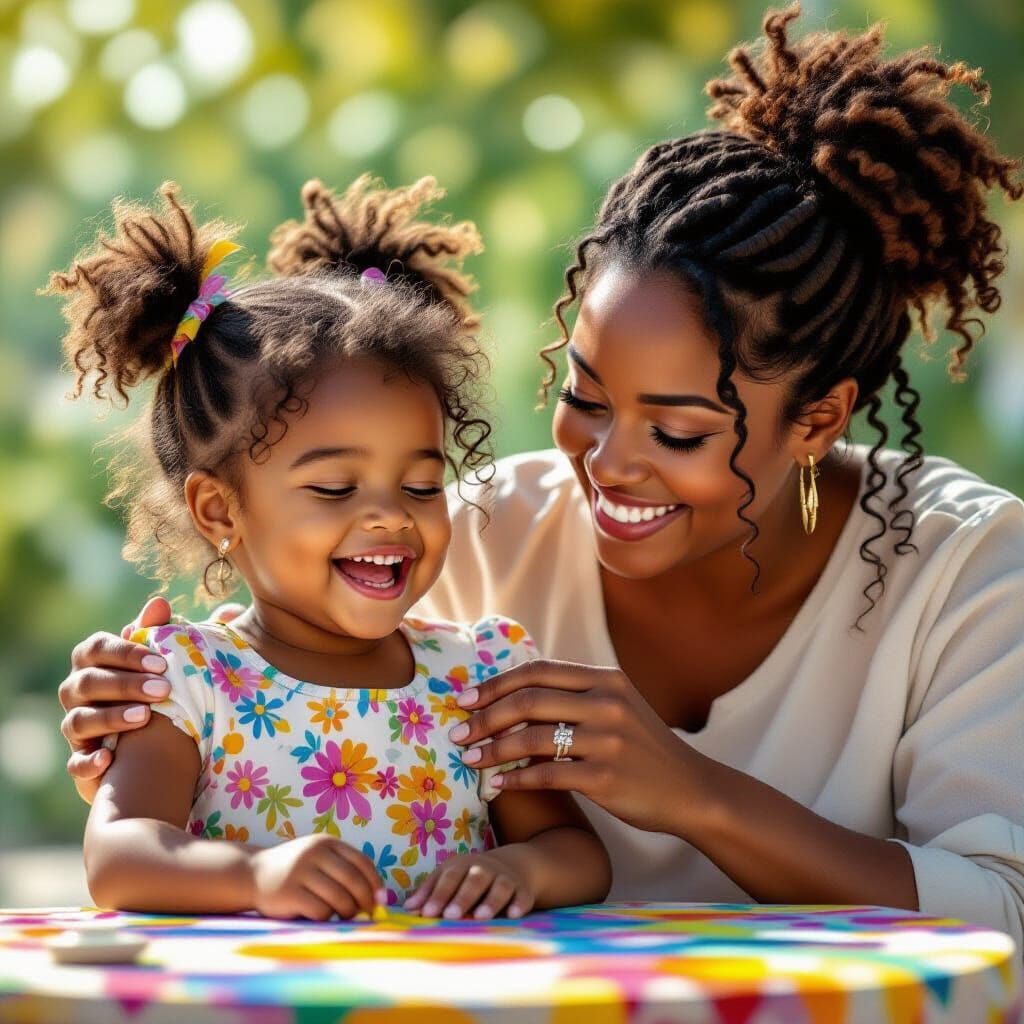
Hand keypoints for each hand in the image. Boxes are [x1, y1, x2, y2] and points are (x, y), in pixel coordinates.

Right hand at [59, 597, 174, 803]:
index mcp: (92, 662)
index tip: (161, 662)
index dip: (126, 654)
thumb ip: (158, 631)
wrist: (152, 739)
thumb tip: (160, 603)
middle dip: (125, 684)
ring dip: (111, 717)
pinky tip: (109, 758)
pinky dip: (89, 761)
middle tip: (164, 689)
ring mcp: (76, 726)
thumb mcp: (158, 660)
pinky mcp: (81, 760)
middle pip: (88, 682)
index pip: (97, 649)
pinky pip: (76, 763)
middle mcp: (76, 692)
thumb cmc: (154, 685)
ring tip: (145, 717)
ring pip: (79, 720)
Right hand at [249, 835, 385, 920]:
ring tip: (344, 916)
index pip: (362, 862)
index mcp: (327, 843)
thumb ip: (344, 871)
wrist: (253, 874)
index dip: (375, 883)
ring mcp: (300, 872)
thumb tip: (378, 898)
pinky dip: (327, 917)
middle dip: (364, 900)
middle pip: (353, 880)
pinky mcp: (289, 893)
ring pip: (339, 898)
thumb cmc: (297, 872)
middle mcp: (314, 853)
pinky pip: (320, 910)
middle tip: (366, 913)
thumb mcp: (319, 860)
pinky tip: (322, 916)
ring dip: (347, 912)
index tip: (380, 899)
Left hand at [403, 851, 535, 919]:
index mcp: (463, 865)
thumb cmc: (469, 876)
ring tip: (480, 917)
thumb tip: (407, 909)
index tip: (427, 913)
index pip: (449, 877)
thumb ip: (429, 892)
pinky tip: (512, 915)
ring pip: (499, 886)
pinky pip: (522, 896)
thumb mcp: (449, 876)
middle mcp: (485, 869)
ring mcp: (505, 878)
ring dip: (490, 901)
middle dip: (462, 897)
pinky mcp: (523, 890)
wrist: (511, 865)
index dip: (438, 894)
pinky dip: (518, 904)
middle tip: (450, 915)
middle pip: (474, 879)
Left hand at [448, 660, 713, 834]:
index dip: (495, 684)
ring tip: (468, 761)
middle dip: (484, 717)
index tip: (464, 699)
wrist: (691, 790)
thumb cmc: (643, 750)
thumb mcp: (617, 708)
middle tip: (456, 733)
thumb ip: (573, 697)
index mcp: (606, 679)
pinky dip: (515, 780)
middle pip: (528, 701)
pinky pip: (546, 776)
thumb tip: (511, 696)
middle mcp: (607, 702)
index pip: (537, 671)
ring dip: (492, 750)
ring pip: (532, 738)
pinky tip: (497, 786)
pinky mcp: (606, 777)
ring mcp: (608, 740)